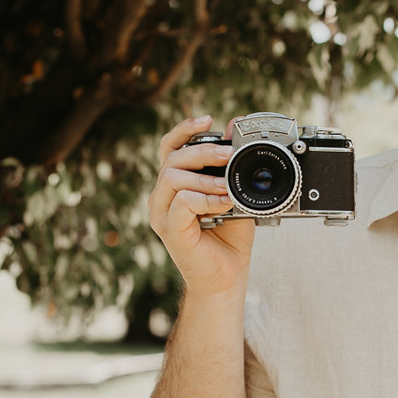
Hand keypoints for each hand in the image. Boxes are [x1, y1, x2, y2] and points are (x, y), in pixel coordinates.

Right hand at [149, 115, 255, 298]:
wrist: (227, 278)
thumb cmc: (229, 239)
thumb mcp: (234, 195)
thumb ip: (232, 166)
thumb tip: (235, 128)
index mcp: (175, 186)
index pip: (170, 148)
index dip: (185, 130)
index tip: (208, 119)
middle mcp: (163, 197)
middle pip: (172, 158)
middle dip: (203, 151)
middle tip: (229, 155)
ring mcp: (162, 214)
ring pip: (172, 177)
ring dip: (204, 178)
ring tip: (227, 187)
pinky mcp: (169, 230)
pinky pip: (181, 203)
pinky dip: (205, 199)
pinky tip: (224, 204)